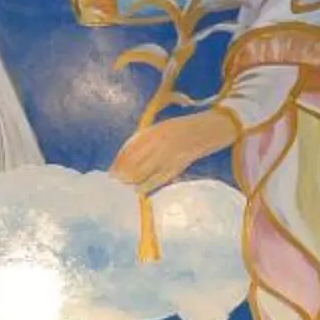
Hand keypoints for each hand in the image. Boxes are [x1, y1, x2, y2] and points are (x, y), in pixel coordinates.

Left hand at [109, 107, 237, 192]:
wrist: (208, 129)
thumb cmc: (181, 129)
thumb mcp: (161, 128)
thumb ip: (145, 141)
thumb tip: (125, 159)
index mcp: (155, 130)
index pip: (131, 148)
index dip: (119, 161)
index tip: (111, 172)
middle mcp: (160, 141)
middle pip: (135, 161)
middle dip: (123, 174)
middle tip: (114, 185)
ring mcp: (169, 154)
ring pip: (145, 171)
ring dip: (133, 182)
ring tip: (124, 189)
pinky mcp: (178, 165)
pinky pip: (160, 178)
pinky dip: (148, 185)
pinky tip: (140, 191)